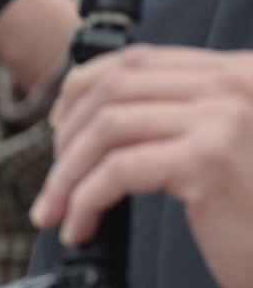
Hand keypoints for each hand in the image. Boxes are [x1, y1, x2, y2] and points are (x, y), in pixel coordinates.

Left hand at [31, 45, 252, 287]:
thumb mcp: (220, 145)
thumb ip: (176, 116)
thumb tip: (92, 115)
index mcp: (236, 73)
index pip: (138, 60)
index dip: (81, 90)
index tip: (58, 127)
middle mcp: (233, 85)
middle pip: (113, 89)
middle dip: (66, 138)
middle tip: (53, 182)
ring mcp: (221, 119)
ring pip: (105, 129)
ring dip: (65, 175)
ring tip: (54, 211)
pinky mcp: (207, 160)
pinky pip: (116, 171)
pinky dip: (83, 201)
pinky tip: (80, 227)